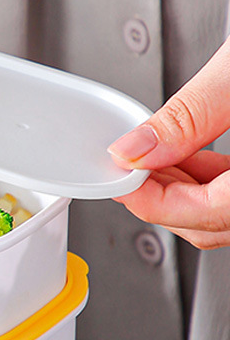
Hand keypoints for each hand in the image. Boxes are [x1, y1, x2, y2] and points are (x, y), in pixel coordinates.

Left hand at [108, 36, 229, 248]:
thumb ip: (189, 116)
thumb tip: (136, 148)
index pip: (208, 213)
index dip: (152, 202)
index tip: (120, 179)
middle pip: (214, 222)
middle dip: (162, 198)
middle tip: (129, 166)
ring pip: (226, 213)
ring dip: (183, 190)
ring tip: (153, 156)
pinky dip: (210, 178)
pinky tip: (187, 154)